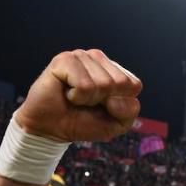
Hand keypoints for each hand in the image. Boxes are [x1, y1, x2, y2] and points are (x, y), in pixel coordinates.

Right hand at [15, 49, 142, 142]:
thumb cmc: (83, 122)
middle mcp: (99, 59)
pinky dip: (76, 97)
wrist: (51, 129)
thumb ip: (129, 111)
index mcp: (114, 69)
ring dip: (88, 100)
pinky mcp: (64, 60)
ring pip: (102, 84)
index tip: (103, 106)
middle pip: (120, 83)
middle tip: (86, 102)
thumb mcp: (116, 123)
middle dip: (104, 101)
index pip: (134, 85)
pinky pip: (84, 85)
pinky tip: (66, 93)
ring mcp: (81, 56)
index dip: (120, 104)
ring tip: (75, 98)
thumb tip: (115, 98)